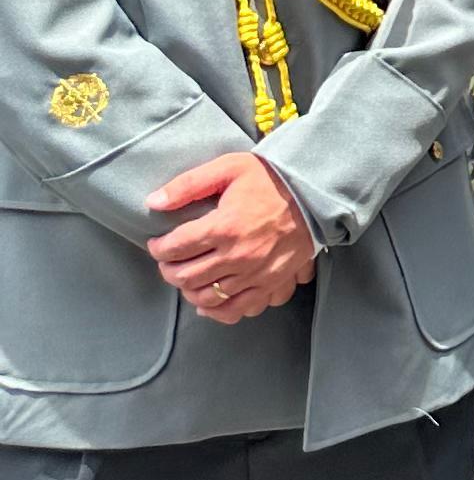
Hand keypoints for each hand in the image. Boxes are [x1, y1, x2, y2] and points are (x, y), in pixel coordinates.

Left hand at [148, 152, 317, 320]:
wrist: (314, 193)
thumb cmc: (270, 178)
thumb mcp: (229, 168)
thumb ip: (188, 185)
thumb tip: (153, 202)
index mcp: (224, 226)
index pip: (175, 248)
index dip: (158, 248)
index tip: (158, 244)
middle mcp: (237, 256)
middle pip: (185, 276)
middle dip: (168, 269)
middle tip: (168, 260)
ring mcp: (254, 274)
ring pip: (205, 296)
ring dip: (187, 289)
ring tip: (186, 276)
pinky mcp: (269, 284)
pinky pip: (235, 310)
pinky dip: (215, 311)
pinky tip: (207, 301)